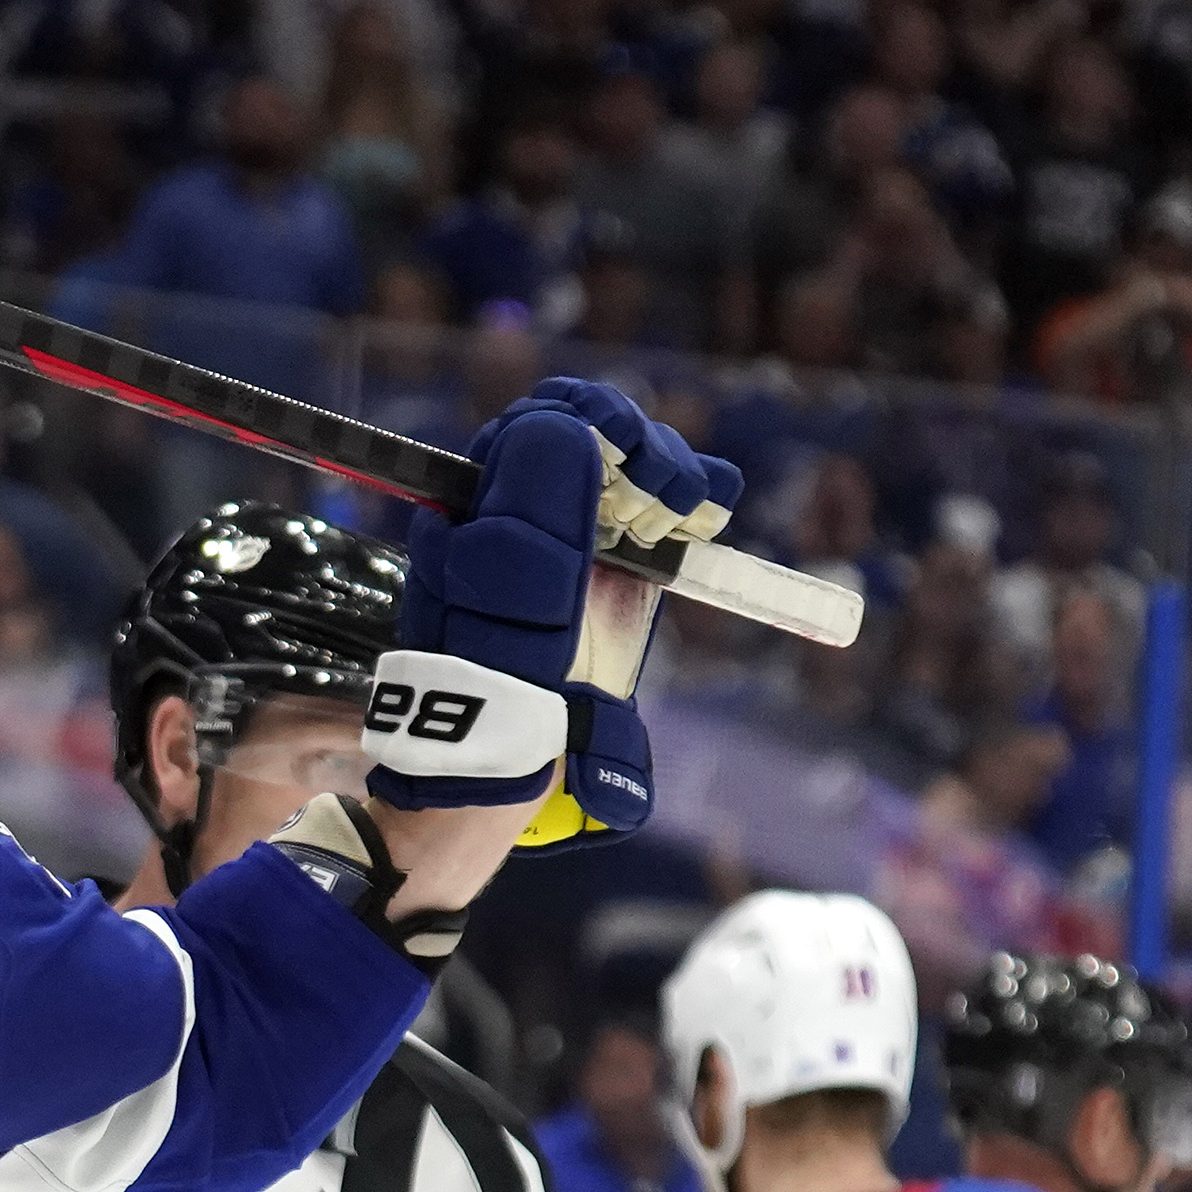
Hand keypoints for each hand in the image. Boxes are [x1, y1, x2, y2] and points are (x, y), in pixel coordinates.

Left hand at [375, 377, 735, 854]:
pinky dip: (689, 502)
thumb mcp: (509, 603)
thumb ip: (535, 518)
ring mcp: (570, 546)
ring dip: (668, 476)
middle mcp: (524, 517)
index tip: (634, 455)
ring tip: (693, 509)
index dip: (595, 421)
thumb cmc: (495, 689)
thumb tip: (568, 430)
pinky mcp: (608, 578)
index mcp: (483, 509)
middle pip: (593, 442)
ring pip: (626, 475)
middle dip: (642, 450)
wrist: (502, 770)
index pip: (542, 424)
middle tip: (675, 496)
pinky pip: (649, 520)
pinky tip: (709, 514)